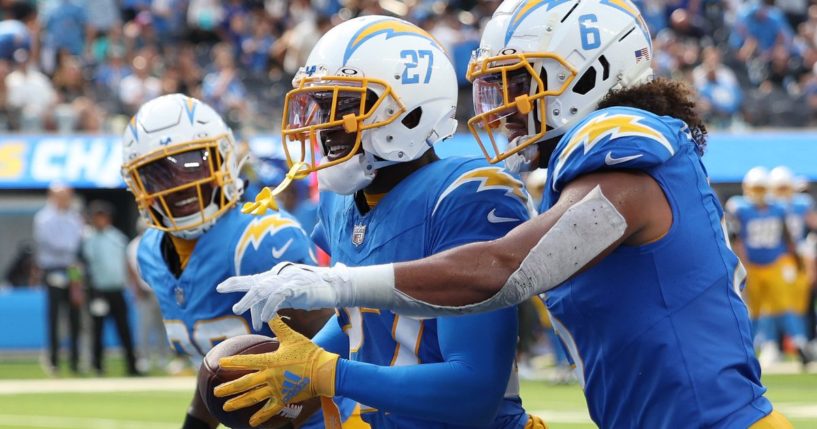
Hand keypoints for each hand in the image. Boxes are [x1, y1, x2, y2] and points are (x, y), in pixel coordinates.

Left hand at [213, 317, 338, 426]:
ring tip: (225, 407)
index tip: (220, 364)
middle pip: (245, 383)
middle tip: (216, 392)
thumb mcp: (293, 336)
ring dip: (238, 402)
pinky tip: (251, 422)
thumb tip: (269, 311)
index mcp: (271, 361)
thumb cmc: (308, 352)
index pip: (247, 362)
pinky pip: (270, 409)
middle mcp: (270, 377)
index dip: (232, 363)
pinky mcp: (284, 399)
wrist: (323, 371)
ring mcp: (276, 390)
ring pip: (253, 398)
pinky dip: (260, 416)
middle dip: (229, 388)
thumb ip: (278, 325)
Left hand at [217, 262, 348, 330]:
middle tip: (228, 299)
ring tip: (240, 311)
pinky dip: (269, 307)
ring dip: (251, 302)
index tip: (220, 287)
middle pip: (254, 282)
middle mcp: (281, 275)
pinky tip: (264, 318)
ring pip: (263, 289)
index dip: (236, 282)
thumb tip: (262, 310)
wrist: (337, 287)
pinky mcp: (297, 286)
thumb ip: (277, 299)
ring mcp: (288, 280)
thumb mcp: (292, 296)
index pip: (253, 278)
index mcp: (278, 277)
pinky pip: (278, 297)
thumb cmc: (315, 292)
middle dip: (238, 287)